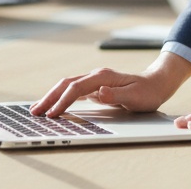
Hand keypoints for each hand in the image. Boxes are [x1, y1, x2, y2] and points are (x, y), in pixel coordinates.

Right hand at [30, 51, 190, 117]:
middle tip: (34, 111)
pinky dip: (61, 98)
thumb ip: (116, 95)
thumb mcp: (135, 96)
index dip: (63, 101)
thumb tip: (99, 93)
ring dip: (52, 97)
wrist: (156, 83)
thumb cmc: (147, 91)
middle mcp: (96, 76)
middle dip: (49, 97)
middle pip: (66, 84)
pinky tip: (55, 106)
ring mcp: (95, 81)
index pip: (76, 88)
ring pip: (67, 86)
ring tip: (38, 109)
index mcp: (103, 77)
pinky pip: (74, 92)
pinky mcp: (96, 87)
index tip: (52, 113)